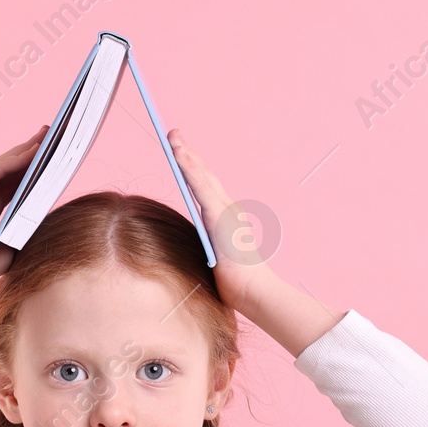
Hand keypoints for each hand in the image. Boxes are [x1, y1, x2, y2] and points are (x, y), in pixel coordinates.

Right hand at [0, 124, 49, 283]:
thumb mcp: (13, 241)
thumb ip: (27, 229)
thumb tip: (50, 221)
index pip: (16, 182)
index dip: (33, 169)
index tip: (51, 158)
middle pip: (13, 166)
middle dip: (33, 150)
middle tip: (54, 136)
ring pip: (9, 162)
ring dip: (31, 148)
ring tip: (51, 136)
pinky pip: (2, 165)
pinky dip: (21, 158)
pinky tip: (38, 150)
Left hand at [167, 128, 276, 313]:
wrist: (254, 293)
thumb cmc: (237, 284)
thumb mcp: (216, 261)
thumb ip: (207, 250)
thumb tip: (198, 257)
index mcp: (224, 218)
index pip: (205, 187)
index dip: (192, 168)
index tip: (181, 152)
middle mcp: (226, 209)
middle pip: (203, 174)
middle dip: (187, 152)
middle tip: (174, 134)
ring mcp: (223, 210)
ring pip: (201, 175)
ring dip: (186, 154)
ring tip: (173, 137)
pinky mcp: (218, 215)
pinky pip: (199, 185)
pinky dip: (188, 167)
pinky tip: (178, 154)